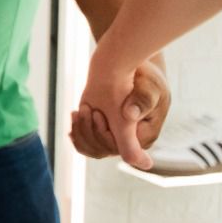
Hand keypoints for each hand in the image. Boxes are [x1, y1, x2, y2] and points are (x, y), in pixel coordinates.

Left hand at [70, 51, 169, 169]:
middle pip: (103, 150)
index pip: (121, 150)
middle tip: (89, 108)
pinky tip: (75, 116)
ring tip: (82, 109)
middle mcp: (132, 143)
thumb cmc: (145, 78)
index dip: (104, 134)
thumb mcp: (147, 86)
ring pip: (92, 149)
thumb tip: (130, 116)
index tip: (99, 113)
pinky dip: (76, 133)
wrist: (133, 71)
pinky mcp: (103, 132)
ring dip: (81, 130)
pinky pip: (86, 145)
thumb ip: (142, 101)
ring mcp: (116, 139)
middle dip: (90, 130)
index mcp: (146, 136)